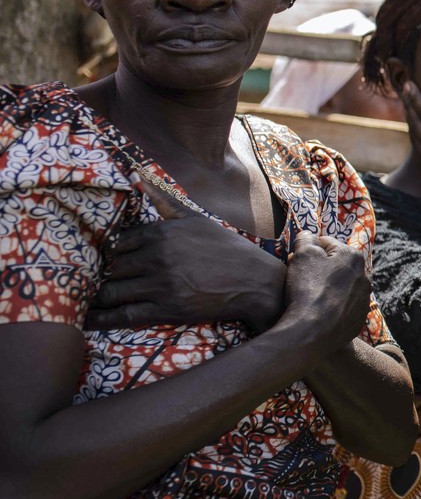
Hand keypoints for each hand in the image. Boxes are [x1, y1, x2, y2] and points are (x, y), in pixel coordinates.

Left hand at [88, 186, 284, 332]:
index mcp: (163, 233)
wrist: (255, 282)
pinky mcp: (167, 309)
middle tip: (93, 281)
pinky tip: (88, 320)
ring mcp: (161, 284)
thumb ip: (164, 201)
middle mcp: (158, 257)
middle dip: (102, 274)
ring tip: (88, 299)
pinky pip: (124, 314)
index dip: (110, 253)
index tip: (108, 260)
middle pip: (112, 267)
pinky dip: (102, 319)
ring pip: (112, 291)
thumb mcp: (197, 219)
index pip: (118, 242)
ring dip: (98, 296)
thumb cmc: (227, 249)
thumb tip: (138, 178)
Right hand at [279, 232, 372, 350]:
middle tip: (297, 276)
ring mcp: (363, 302)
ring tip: (306, 295)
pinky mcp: (357, 321)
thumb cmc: (308, 288)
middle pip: (334, 266)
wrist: (312, 332)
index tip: (294, 258)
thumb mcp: (303, 254)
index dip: (307, 248)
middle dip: (317, 268)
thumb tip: (307, 235)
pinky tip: (315, 312)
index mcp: (354, 257)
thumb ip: (306, 239)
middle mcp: (365, 278)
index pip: (326, 243)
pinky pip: (341, 309)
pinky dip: (329, 307)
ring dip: (324, 287)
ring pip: (339, 287)